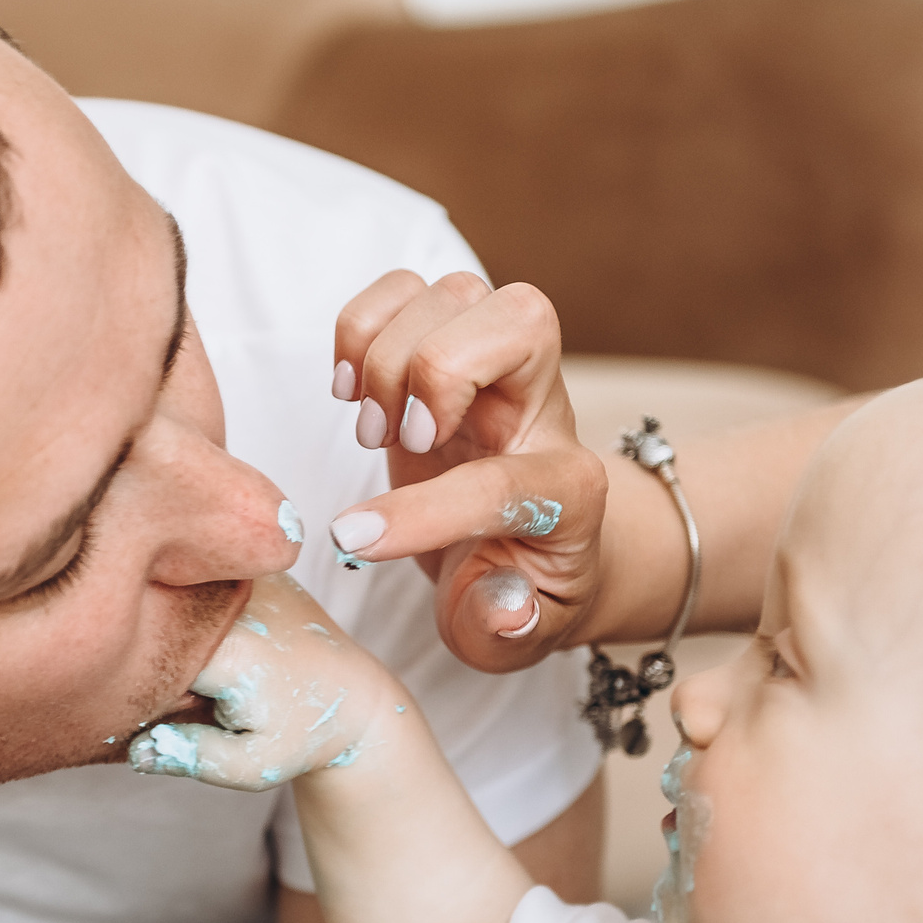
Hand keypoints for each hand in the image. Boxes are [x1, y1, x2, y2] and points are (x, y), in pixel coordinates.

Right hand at [127, 575, 412, 790]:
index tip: (183, 710)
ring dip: (177, 632)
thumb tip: (133, 748)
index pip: (147, 656)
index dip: (150, 687)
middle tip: (202, 694)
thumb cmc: (299, 736)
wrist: (354, 699)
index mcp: (231, 647)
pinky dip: (196, 615)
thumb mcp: (250, 767)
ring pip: (174, 599)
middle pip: (158, 621)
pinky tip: (230, 648)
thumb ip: (190, 757)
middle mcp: (236, 597)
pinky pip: (199, 587)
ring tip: (221, 671)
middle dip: (162, 658)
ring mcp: (247, 576)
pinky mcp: (252, 571)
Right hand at [328, 271, 608, 671]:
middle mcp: (541, 410)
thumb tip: (501, 604)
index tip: (355, 540)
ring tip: (374, 431)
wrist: (528, 550)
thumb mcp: (513, 637)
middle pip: (524, 317)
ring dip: (389, 355)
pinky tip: (352, 391)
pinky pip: (405, 285)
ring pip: (455, 290)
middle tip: (399, 443)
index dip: (426, 512)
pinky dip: (360, 326)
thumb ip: (506, 627)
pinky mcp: (442, 347)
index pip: (508, 479)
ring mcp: (493, 368)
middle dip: (439, 370)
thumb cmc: (515, 591)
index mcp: (570, 492)